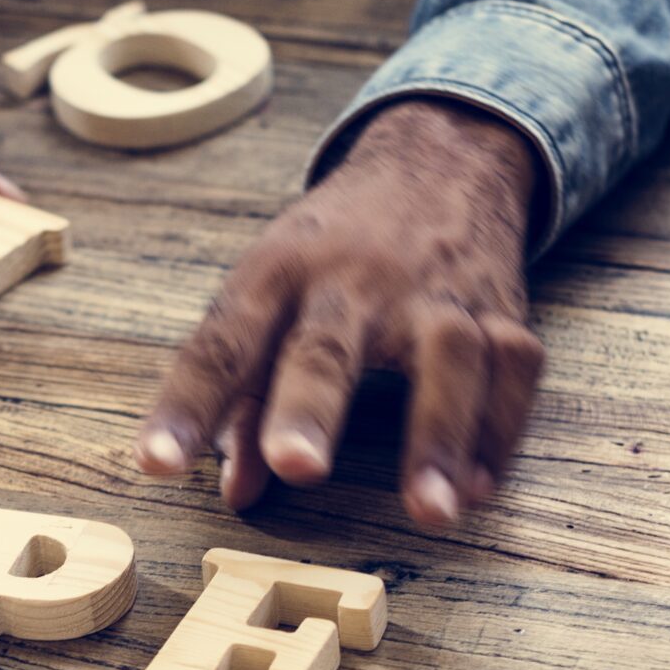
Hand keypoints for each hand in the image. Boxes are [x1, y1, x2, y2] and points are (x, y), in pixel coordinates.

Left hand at [136, 97, 543, 527]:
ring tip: (432, 512)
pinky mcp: (501, 306)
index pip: (220, 344)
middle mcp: (353, 278)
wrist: (439, 158)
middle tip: (297, 467)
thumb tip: (235, 493)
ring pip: (448, 354)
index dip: (186, 407)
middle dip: (310, 406)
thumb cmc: (334, 248)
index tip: (157, 464)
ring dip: (440, 433)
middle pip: (328, 343)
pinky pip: (512, 369)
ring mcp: (435, 290)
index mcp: (276, 274)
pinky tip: (476, 491)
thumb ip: (243, 401)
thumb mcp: (270, 297)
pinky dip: (500, 432)